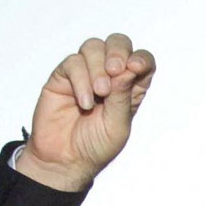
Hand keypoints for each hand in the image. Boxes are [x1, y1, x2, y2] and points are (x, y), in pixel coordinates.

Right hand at [17, 33, 154, 190]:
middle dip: (118, 52)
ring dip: (98, 67)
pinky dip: (80, 80)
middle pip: (118, 44)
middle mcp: (109, 78)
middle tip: (114, 71)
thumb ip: (122, 96)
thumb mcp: (117, 126)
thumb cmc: (95, 147)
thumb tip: (127, 67)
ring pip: (94, 47)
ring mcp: (85, 75)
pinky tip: (84, 103)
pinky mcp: (64, 77)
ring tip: (99, 93)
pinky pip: (73, 62)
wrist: (65, 161)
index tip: (136, 67)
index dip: (142, 58)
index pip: (142, 62)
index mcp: (129, 89)